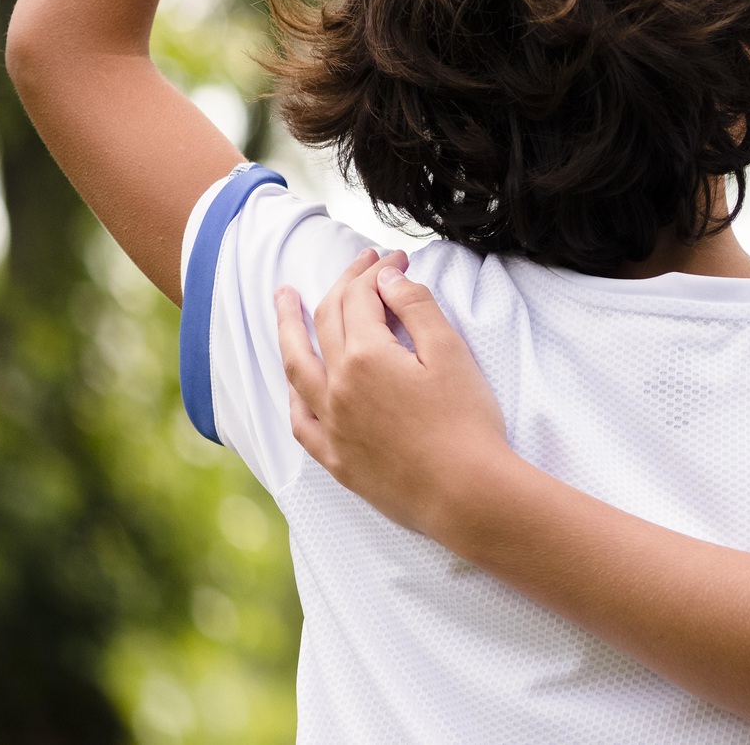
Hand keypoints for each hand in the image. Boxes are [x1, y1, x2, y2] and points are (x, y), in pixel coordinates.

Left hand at [277, 249, 508, 538]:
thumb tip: (388, 277)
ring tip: (283, 300)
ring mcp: (331, 424)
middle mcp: (337, 387)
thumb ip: (416, 307)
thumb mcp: (451, 352)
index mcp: (365, 356)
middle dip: (344, 283)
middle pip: (327, 320)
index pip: (361, 297)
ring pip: (296, 366)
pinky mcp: (336, 458)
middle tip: (361, 262)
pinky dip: (294, 392)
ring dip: (288, 328)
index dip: (378, 270)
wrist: (465, 492)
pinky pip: (300, 420)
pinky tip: (294, 382)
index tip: (398, 258)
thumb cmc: (467, 420)